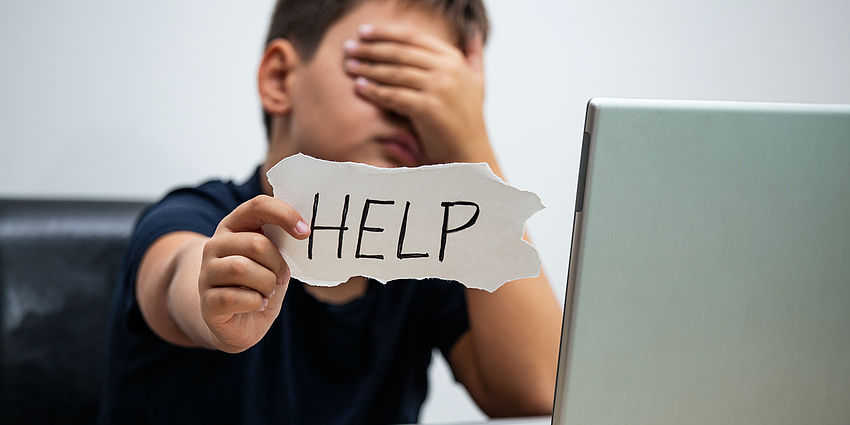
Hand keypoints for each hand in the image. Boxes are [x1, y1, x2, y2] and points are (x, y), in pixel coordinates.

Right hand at [198, 195, 309, 352]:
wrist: (240, 323)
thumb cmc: (260, 284)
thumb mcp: (274, 259)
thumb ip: (281, 242)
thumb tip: (303, 230)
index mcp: (234, 226)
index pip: (258, 206)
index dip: (284, 215)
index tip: (305, 232)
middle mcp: (214, 245)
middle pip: (256, 243)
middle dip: (278, 264)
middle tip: (281, 277)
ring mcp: (206, 273)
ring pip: (243, 269)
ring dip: (267, 284)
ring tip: (267, 292)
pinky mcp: (207, 301)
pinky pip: (235, 297)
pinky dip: (256, 302)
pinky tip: (257, 304)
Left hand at [343, 23, 491, 163]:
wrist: (471, 153)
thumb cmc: (468, 120)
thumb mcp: (477, 82)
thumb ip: (474, 55)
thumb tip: (473, 30)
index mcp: (454, 59)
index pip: (413, 37)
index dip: (385, 32)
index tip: (364, 31)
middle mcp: (448, 69)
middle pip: (400, 52)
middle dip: (371, 49)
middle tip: (348, 47)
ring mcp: (439, 87)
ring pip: (394, 72)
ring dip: (368, 68)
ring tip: (349, 66)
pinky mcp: (428, 108)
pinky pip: (394, 95)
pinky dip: (374, 90)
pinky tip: (359, 87)